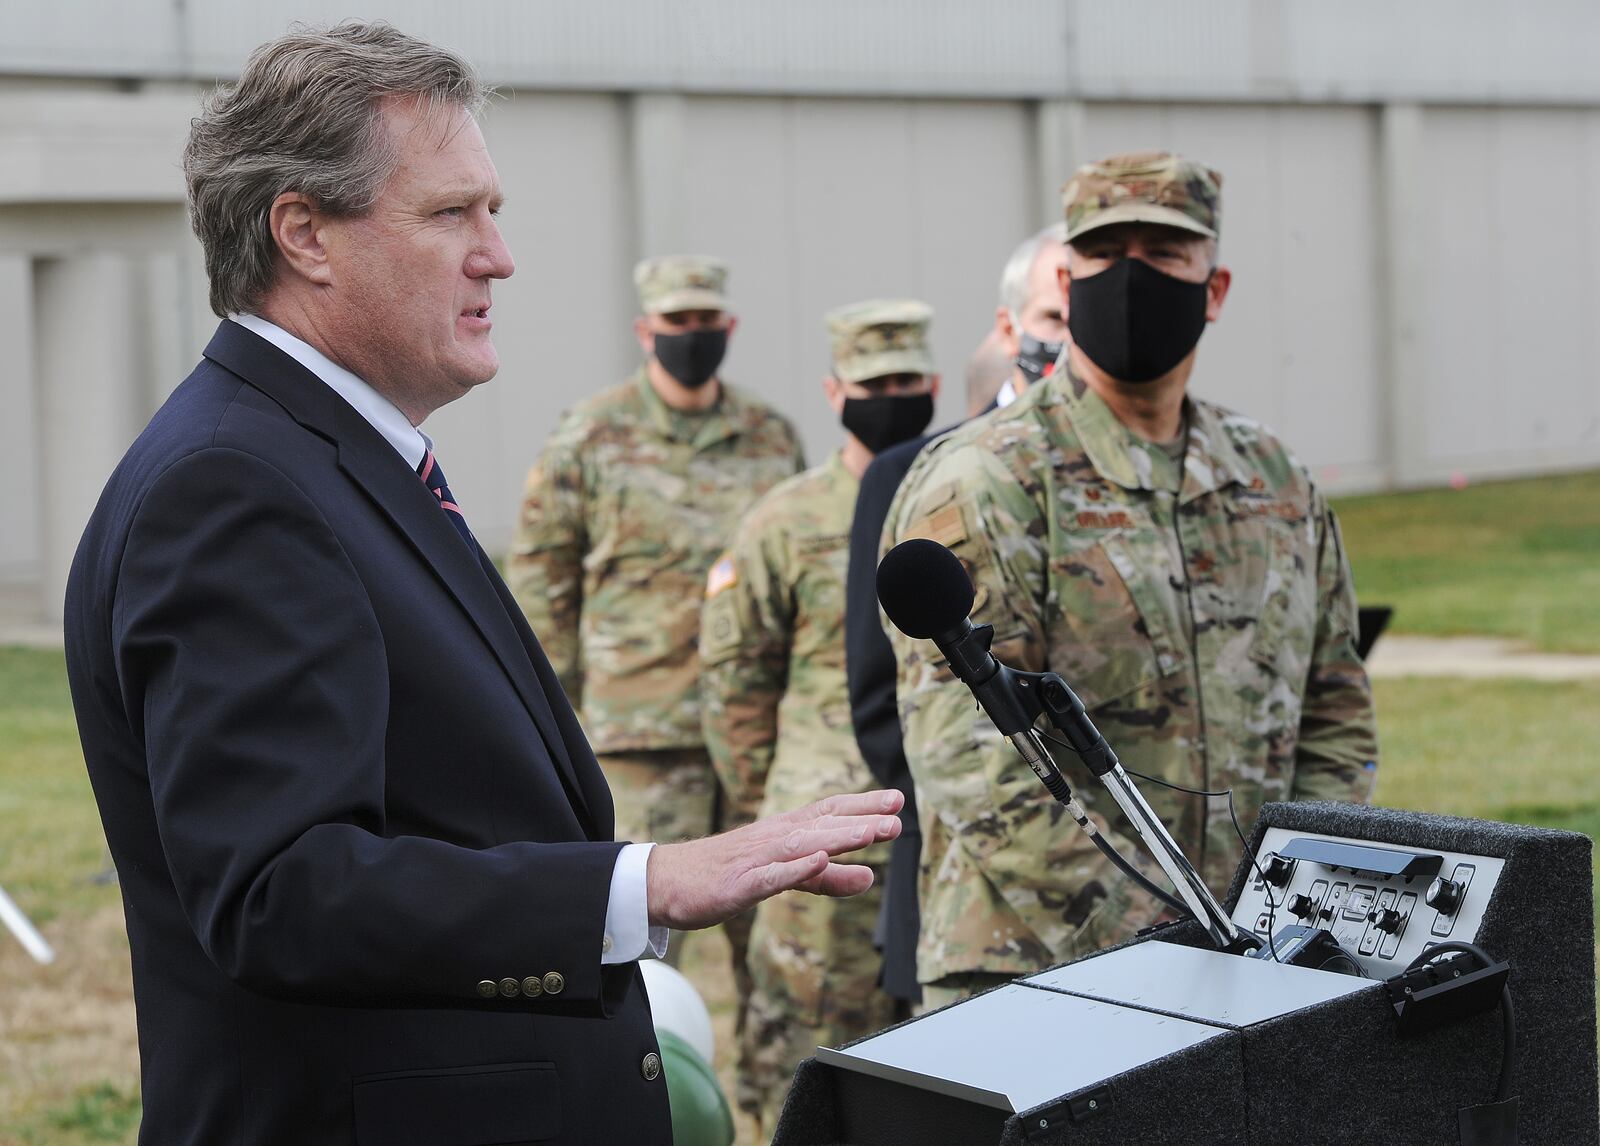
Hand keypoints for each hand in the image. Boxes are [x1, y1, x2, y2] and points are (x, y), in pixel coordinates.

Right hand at [645, 789, 903, 930]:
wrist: (664, 883)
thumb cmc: (726, 874)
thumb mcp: (785, 875)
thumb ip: (828, 879)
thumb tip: (870, 878)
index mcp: (784, 832)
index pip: (829, 812)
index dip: (864, 805)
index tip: (897, 800)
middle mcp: (773, 838)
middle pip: (822, 823)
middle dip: (861, 818)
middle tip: (898, 815)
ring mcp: (755, 859)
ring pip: (802, 844)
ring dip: (837, 837)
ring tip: (870, 833)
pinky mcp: (738, 884)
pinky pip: (770, 876)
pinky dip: (795, 868)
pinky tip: (817, 861)